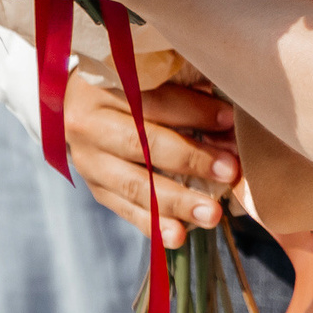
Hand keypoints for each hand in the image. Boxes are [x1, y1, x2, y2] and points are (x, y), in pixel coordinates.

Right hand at [67, 70, 240, 248]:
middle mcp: (90, 123)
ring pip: (134, 184)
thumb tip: (231, 122)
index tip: (231, 121)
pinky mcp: (95, 187)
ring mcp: (88, 160)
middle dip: (190, 159)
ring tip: (211, 214)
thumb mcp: (152, 75)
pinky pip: (125, 209)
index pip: (154, 99)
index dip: (194, 111)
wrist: (80, 103)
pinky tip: (178, 236)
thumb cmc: (133, 84)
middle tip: (230, 171)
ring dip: (176, 202)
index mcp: (106, 84)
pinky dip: (153, 225)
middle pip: (142, 144)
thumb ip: (187, 90)